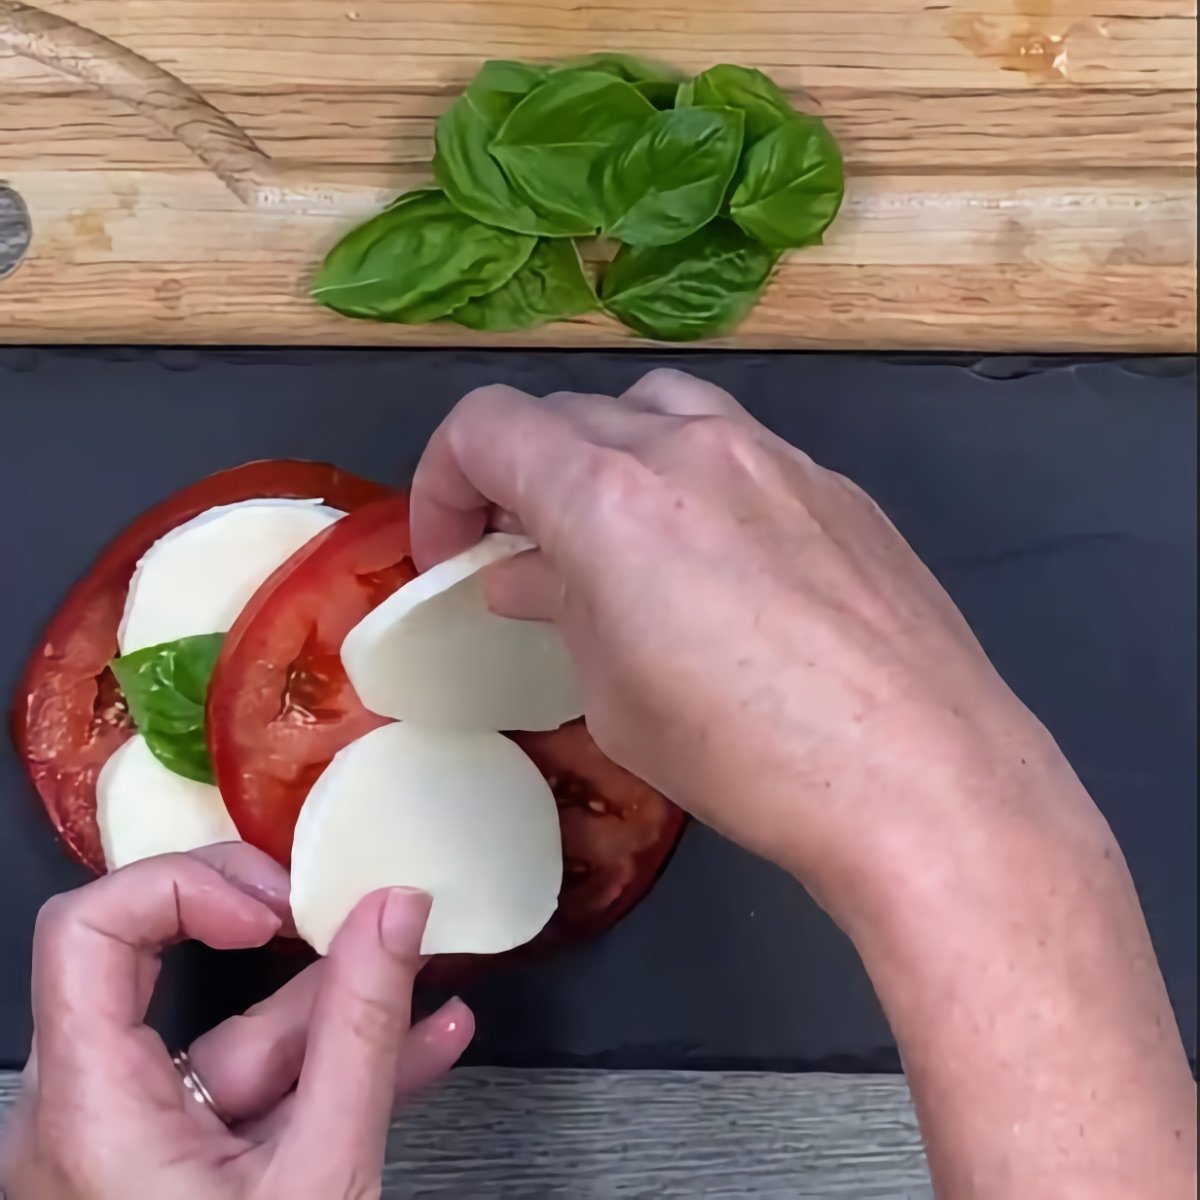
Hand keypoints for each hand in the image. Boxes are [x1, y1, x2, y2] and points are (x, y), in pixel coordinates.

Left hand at [0, 844, 473, 1199]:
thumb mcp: (324, 1175)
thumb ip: (362, 1031)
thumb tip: (395, 914)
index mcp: (92, 1115)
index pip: (92, 931)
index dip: (186, 886)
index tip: (276, 905)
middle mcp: (90, 1124)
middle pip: (167, 975)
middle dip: (283, 944)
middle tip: (341, 910)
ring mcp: (135, 1155)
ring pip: (231, 1046)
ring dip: (335, 1014)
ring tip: (427, 985)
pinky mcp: (176, 1180)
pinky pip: (249, 1099)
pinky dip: (327, 1071)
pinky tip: (418, 1048)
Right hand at [412, 368, 1075, 910]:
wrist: (921, 775)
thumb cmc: (743, 753)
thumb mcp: (615, 696)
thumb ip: (563, 610)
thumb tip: (530, 576)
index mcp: (609, 492)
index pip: (485, 426)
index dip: (444, 484)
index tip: (453, 556)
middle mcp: (691, 444)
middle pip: (566, 414)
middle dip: (521, 476)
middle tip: (524, 559)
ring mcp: (776, 455)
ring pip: (658, 409)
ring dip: (609, 459)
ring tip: (618, 541)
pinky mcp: (837, 487)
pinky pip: (737, 452)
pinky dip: (693, 483)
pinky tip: (719, 567)